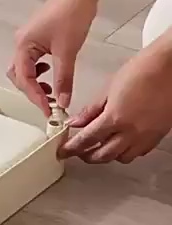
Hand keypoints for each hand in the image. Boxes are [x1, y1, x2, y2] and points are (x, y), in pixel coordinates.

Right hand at [8, 0, 97, 113]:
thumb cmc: (71, 16)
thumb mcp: (68, 52)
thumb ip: (63, 79)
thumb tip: (62, 102)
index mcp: (23, 46)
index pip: (24, 80)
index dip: (35, 98)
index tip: (49, 112)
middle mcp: (21, 44)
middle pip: (18, 76)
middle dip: (32, 92)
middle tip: (49, 104)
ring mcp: (28, 40)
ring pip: (24, 69)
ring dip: (35, 82)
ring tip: (51, 90)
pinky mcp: (37, 37)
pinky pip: (32, 60)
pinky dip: (39, 71)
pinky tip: (51, 72)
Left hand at [60, 37, 171, 162]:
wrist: (171, 67)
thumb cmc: (143, 70)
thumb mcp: (109, 88)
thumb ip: (91, 109)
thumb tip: (76, 122)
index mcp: (115, 118)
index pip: (87, 140)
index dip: (72, 148)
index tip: (63, 151)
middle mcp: (131, 132)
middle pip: (104, 155)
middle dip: (88, 156)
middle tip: (79, 151)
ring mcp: (147, 136)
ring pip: (123, 158)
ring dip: (108, 155)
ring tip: (100, 146)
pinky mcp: (159, 135)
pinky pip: (140, 152)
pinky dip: (128, 151)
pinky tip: (122, 142)